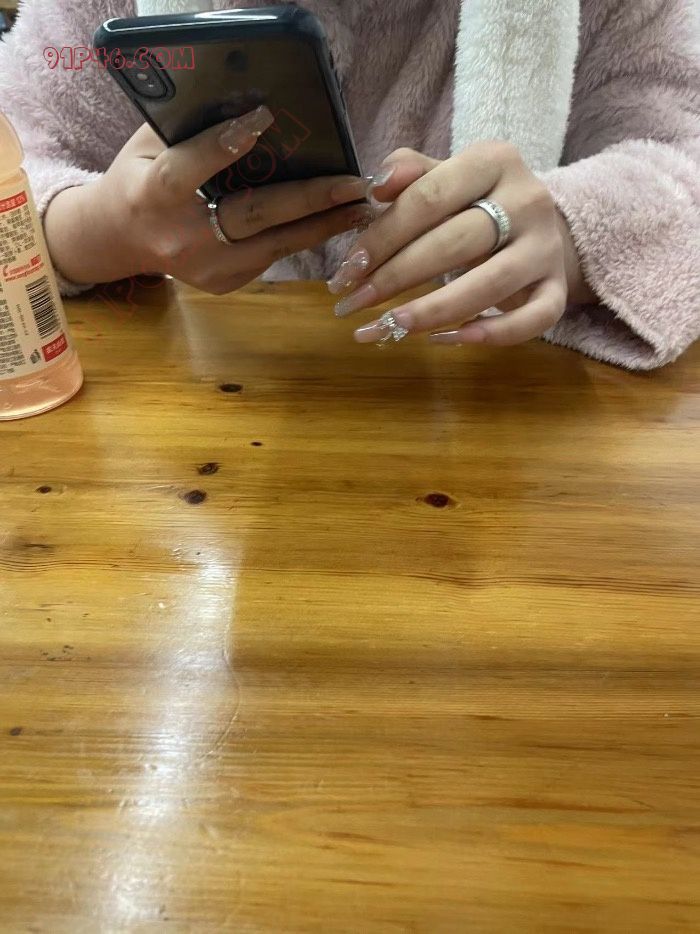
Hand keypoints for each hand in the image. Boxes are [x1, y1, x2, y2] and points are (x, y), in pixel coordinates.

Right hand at [45, 106, 372, 292]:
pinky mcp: (223, 283)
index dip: (223, 146)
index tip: (263, 119)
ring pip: (274, 245)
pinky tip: (333, 221)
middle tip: (354, 185)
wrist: (121, 240)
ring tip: (361, 208)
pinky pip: (271, 257)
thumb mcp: (149, 145)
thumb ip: (190, 128)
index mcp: (154, 196)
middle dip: (309, 199)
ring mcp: (204, 268)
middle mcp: (181, 238)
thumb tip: (248, 104)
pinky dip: (302, 237)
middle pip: (252, 215)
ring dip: (323, 226)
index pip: (189, 170)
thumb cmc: (139, 178)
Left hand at [326, 143, 594, 345]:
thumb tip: (374, 185)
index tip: (348, 270)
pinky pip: (532, 320)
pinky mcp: (558, 288)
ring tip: (389, 328)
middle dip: (396, 277)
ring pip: (490, 285)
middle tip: (353, 304)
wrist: (540, 224)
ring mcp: (546, 247)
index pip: (430, 197)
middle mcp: (528, 201)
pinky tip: (445, 340)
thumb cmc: (476, 202)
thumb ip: (409, 173)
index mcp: (496, 161)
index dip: (383, 236)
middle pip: (455, 243)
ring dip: (433, 311)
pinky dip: (491, 335)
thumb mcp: (444, 176)